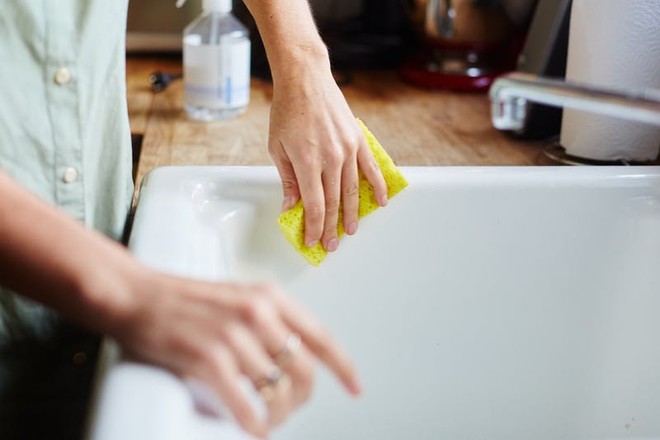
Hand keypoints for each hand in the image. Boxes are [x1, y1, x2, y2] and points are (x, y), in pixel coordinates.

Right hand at [111, 269, 360, 437]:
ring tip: (271, 419)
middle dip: (303, 397)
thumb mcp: (237, 297)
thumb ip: (268, 320)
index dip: (342, 366)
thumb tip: (291, 356)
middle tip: (294, 408)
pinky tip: (255, 428)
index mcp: (268, 296)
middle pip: (303, 368)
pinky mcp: (209, 357)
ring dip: (278, 413)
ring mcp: (233, 334)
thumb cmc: (184, 300)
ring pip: (277, 388)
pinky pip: (245, 402)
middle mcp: (257, 312)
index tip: (354, 386)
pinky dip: (254, 422)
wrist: (137, 295)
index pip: (320, 335)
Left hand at [268, 61, 388, 251]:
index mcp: (307, 162)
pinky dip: (377, 186)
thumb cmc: (286, 111)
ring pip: (353, 190)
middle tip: (331, 244)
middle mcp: (330, 158)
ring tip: (351, 230)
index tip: (313, 241)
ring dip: (352, 213)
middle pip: (334, 202)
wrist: (305, 79)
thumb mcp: (277, 148)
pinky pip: (370, 168)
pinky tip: (380, 202)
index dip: (314, 227)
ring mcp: (347, 149)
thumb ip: (288, 180)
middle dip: (331, 227)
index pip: (314, 205)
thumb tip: (291, 207)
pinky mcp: (358, 140)